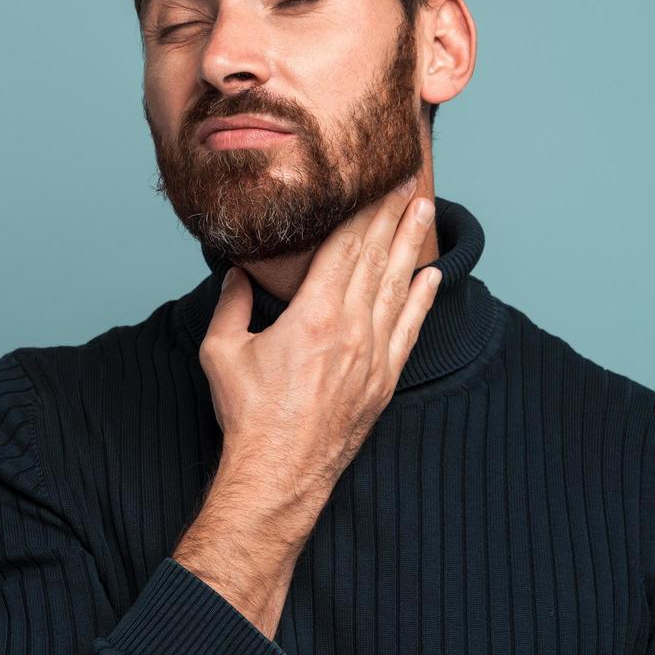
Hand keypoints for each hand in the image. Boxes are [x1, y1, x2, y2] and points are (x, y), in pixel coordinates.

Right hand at [197, 174, 442, 505]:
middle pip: (377, 257)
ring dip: (412, 245)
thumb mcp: (222, 351)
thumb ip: (230, 304)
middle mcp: (350, 329)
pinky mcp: (383, 380)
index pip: (345, 247)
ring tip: (424, 210)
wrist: (280, 473)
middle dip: (393, 215)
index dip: (363, 211)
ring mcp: (372, 355)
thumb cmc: (249, 415)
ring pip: (397, 286)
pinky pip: (410, 329)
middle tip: (409, 180)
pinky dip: (423, 299)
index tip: (376, 183)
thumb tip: (238, 273)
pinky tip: (432, 275)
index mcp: (312, 315)